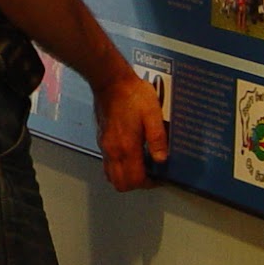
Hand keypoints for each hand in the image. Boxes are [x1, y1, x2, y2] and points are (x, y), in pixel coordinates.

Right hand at [93, 69, 167, 191]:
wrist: (110, 81)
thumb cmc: (133, 94)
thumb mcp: (152, 113)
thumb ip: (158, 138)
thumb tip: (162, 159)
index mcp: (127, 146)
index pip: (135, 180)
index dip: (149, 183)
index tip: (160, 176)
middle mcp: (113, 150)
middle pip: (120, 183)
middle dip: (137, 184)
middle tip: (150, 174)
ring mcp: (104, 146)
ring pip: (111, 176)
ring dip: (126, 177)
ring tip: (140, 165)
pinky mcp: (101, 139)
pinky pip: (107, 164)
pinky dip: (118, 167)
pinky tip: (130, 154)